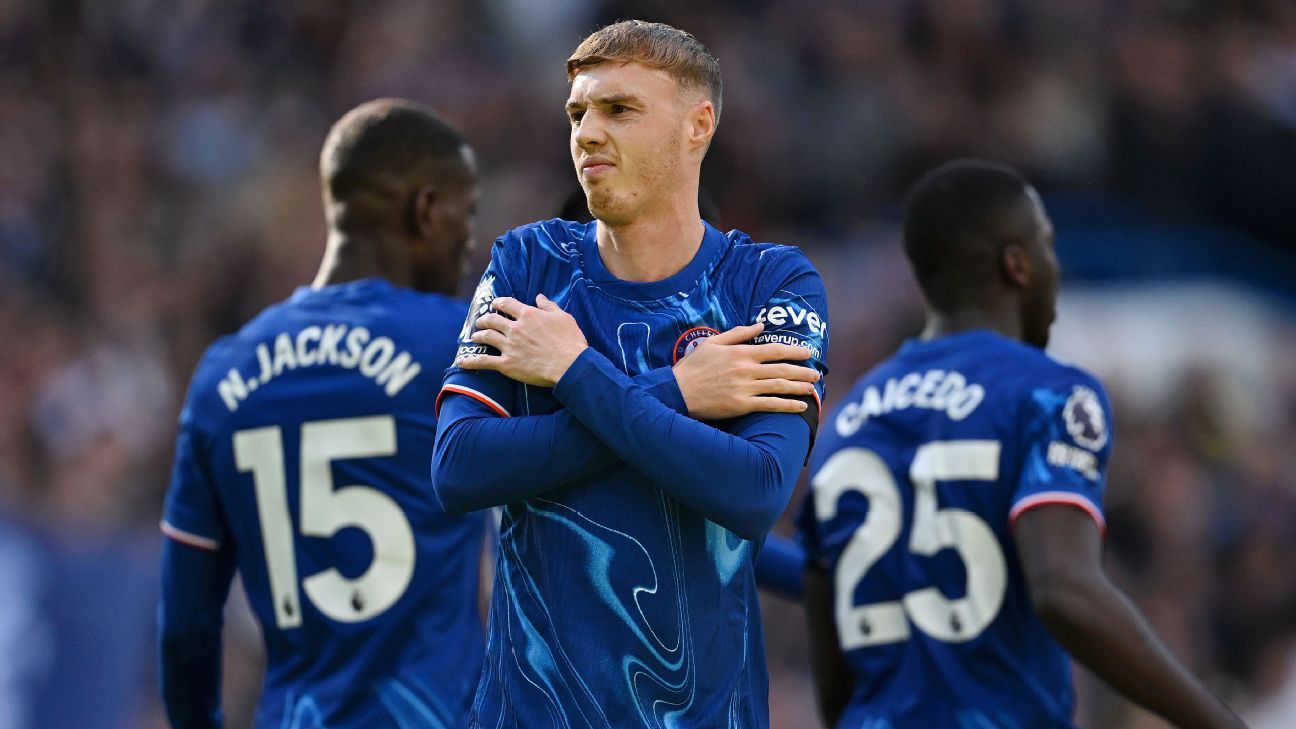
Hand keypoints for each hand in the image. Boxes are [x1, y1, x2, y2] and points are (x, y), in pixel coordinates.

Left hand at [458, 294, 588, 386]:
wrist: (569, 365)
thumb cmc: (570, 341)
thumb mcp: (563, 317)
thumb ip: (549, 306)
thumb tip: (539, 296)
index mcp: (528, 315)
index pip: (507, 304)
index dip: (498, 302)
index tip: (495, 304)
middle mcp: (515, 328)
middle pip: (492, 320)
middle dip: (485, 319)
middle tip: (481, 321)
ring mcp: (509, 346)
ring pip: (486, 337)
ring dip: (478, 335)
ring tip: (475, 336)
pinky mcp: (507, 364)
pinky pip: (484, 361)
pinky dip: (471, 361)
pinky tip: (462, 362)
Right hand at [673, 322, 819, 419]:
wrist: (677, 391)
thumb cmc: (693, 367)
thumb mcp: (713, 343)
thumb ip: (738, 333)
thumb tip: (760, 326)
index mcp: (740, 353)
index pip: (775, 349)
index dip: (795, 351)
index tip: (808, 353)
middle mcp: (746, 369)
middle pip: (782, 369)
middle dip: (802, 371)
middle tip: (816, 374)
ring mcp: (745, 388)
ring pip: (779, 387)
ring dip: (799, 388)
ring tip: (812, 388)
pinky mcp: (741, 405)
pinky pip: (770, 405)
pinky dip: (787, 406)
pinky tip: (799, 407)